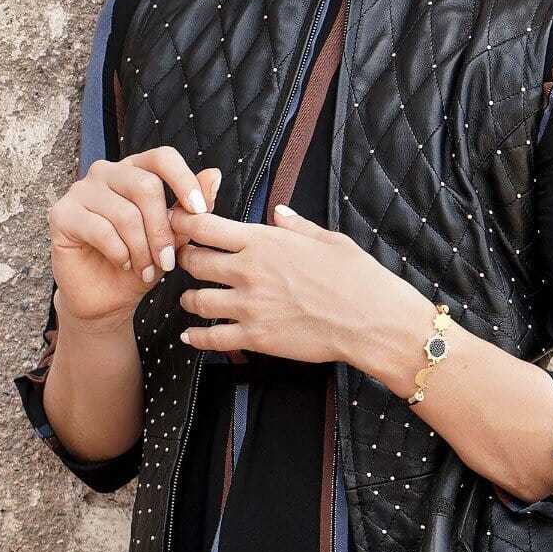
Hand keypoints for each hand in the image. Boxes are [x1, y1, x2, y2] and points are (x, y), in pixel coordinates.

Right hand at [47, 146, 220, 333]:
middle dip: (162, 231)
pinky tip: (123, 265)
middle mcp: (106, 173)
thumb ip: (189, 210)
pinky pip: (101, 230)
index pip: (162, 157)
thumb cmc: (140, 265)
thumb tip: (214, 175)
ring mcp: (81, 190)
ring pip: (125, 213)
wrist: (107, 299)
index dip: (184, 180)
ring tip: (146, 270)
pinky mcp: (62, 214)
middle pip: (146, 186)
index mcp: (135, 172)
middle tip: (168, 262)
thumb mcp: (173, 240)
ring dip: (142, 249)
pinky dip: (120, 254)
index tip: (200, 211)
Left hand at [172, 204, 431, 368]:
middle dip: (185, 261)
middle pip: (192, 261)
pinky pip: (212, 339)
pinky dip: (196, 338)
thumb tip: (279, 213)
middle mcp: (248, 271)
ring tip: (190, 301)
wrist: (371, 321)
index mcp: (263, 241)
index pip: (203, 226)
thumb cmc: (357, 278)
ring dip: (188, 300)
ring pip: (196, 301)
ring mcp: (249, 306)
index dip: (184, 224)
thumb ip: (296, 226)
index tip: (181, 227)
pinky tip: (191, 337)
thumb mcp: (329, 240)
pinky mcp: (255, 338)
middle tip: (187, 264)